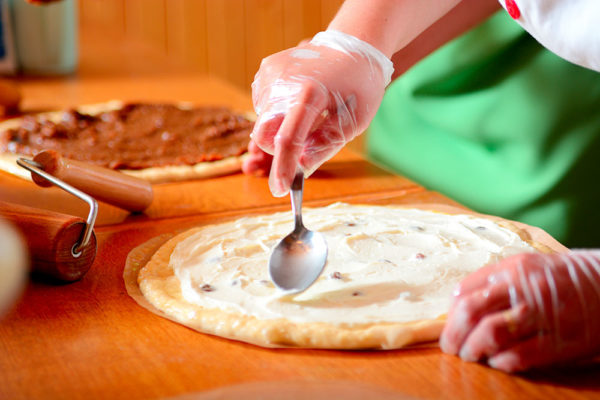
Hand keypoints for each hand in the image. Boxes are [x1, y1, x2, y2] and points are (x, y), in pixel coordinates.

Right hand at [246, 30, 392, 196]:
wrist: (353, 44)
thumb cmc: (359, 85)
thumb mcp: (354, 120)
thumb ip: (325, 145)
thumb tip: (301, 167)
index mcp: (310, 93)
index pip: (288, 139)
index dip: (283, 168)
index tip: (281, 190)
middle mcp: (283, 81)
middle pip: (265, 133)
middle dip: (279, 149)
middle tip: (302, 148)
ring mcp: (271, 73)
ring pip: (264, 121)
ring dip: (281, 128)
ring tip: (311, 112)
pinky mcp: (265, 70)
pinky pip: (264, 106)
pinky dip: (279, 113)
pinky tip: (301, 101)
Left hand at [440, 250, 599, 372]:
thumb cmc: (561, 279)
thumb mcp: (527, 267)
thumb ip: (495, 282)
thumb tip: (459, 306)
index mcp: (512, 268)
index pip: (465, 290)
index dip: (450, 313)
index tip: (449, 325)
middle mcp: (524, 289)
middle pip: (471, 311)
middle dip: (453, 333)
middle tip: (451, 346)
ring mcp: (543, 315)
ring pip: (491, 334)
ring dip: (473, 349)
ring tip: (471, 355)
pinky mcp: (559, 342)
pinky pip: (518, 356)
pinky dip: (500, 362)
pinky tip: (497, 362)